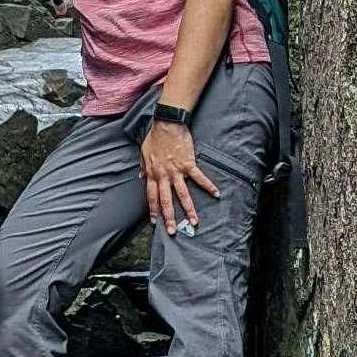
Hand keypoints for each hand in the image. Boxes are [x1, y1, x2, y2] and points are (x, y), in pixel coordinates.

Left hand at [141, 117, 218, 235]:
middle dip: (170, 217)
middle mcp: (164, 175)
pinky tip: (216, 194)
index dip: (153, 210)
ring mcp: (176, 171)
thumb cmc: (155, 137)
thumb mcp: (144, 152)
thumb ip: (143, 166)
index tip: (155, 222)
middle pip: (166, 200)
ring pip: (182, 194)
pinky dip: (208, 186)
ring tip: (194, 221)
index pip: (152, 196)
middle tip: (173, 231)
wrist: (167, 124)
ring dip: (189, 209)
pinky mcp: (188, 164)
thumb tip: (140, 176)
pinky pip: (199, 177)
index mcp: (152, 173)